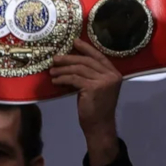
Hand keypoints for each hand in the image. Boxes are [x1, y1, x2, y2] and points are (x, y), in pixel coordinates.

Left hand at [50, 39, 121, 164]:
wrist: (99, 124)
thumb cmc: (95, 107)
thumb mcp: (95, 87)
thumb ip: (90, 75)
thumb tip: (72, 64)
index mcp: (114, 72)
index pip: (98, 56)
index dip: (86, 48)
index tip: (74, 41)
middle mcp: (111, 74)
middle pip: (86, 61)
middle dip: (69, 58)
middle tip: (55, 58)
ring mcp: (104, 80)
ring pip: (79, 69)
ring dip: (63, 69)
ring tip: (52, 71)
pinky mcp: (94, 87)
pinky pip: (74, 79)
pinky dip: (62, 79)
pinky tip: (55, 81)